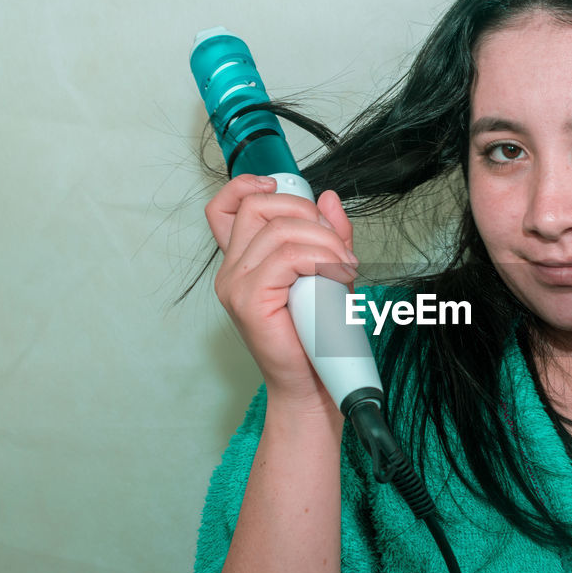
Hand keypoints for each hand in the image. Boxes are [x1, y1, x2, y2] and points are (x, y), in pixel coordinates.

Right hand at [205, 174, 357, 403]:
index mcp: (244, 261)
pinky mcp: (248, 300)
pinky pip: (287, 257)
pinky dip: (321, 259)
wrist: (314, 386)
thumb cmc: (319, 337)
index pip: (226, 207)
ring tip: (345, 266)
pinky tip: (338, 275)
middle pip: (258, 206)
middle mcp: (232, 270)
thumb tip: (329, 198)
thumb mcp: (330, 273)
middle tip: (335, 244)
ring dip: (324, 241)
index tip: (281, 187)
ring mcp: (235, 285)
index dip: (248, 186)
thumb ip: (330, 235)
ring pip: (279, 230)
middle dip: (305, 212)